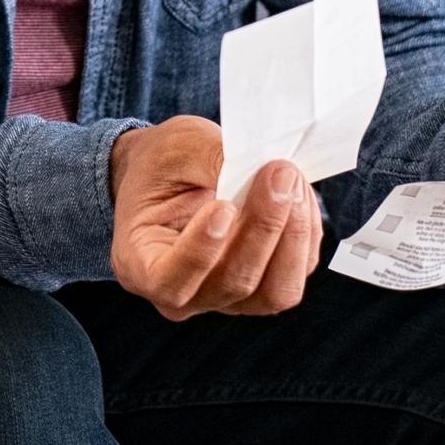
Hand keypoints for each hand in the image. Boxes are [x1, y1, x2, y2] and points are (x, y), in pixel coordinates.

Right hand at [108, 117, 321, 321]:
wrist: (170, 174)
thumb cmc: (163, 164)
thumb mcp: (176, 147)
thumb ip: (213, 159)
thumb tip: (263, 173)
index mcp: (141, 264)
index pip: (170, 281)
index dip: (200, 252)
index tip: (223, 206)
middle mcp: (183, 294)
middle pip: (234, 283)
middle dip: (264, 226)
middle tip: (279, 175)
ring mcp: (225, 297)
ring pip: (273, 292)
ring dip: (293, 236)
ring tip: (292, 184)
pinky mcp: (260, 288)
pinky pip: (293, 275)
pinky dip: (303, 235)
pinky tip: (297, 195)